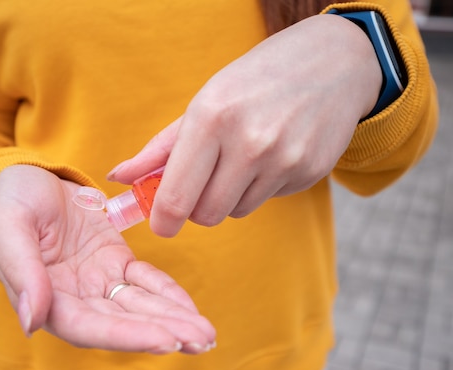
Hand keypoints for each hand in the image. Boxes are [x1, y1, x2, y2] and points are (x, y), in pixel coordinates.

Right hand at [0, 165, 215, 353]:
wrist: (32, 178)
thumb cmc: (12, 202)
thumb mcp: (8, 228)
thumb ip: (22, 273)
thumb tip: (32, 322)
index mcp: (46, 298)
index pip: (88, 327)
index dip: (127, 336)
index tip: (166, 341)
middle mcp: (76, 298)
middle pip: (122, 324)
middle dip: (163, 333)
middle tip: (202, 341)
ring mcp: (99, 282)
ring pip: (139, 306)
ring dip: (173, 320)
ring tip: (206, 333)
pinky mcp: (117, 262)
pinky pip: (146, 281)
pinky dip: (169, 294)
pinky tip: (191, 309)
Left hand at [107, 14, 381, 236]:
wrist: (333, 62)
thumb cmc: (255, 80)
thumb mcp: (203, 102)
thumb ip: (160, 148)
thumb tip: (119, 178)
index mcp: (211, 118)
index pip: (176, 197)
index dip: (163, 220)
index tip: (161, 223)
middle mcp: (249, 143)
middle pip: (206, 215)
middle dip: (197, 206)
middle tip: (203, 181)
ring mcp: (284, 160)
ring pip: (237, 210)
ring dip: (231, 195)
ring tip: (244, 156)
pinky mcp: (310, 173)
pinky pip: (269, 199)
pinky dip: (262, 186)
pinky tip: (275, 152)